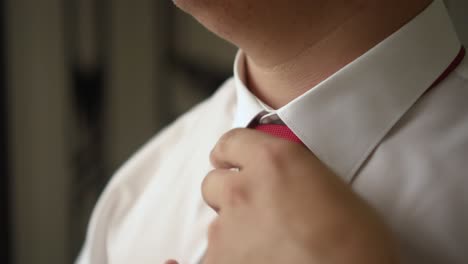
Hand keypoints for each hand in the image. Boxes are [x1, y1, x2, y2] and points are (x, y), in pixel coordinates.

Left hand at [199, 128, 398, 263]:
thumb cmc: (358, 245)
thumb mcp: (332, 188)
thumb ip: (295, 174)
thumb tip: (284, 182)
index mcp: (274, 162)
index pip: (231, 142)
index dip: (231, 154)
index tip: (233, 163)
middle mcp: (242, 190)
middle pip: (214, 183)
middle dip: (229, 192)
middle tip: (254, 208)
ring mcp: (226, 230)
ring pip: (217, 222)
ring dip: (234, 228)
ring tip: (267, 244)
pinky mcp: (218, 261)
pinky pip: (216, 254)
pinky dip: (232, 256)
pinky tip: (260, 262)